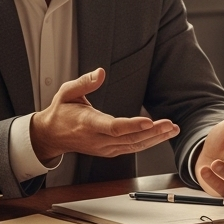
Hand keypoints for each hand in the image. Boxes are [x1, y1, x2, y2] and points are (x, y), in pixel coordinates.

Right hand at [30, 68, 179, 161]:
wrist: (51, 136)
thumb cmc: (61, 112)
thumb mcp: (67, 92)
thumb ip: (84, 82)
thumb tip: (100, 72)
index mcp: (87, 123)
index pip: (112, 127)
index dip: (131, 126)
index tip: (149, 122)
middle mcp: (97, 139)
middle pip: (128, 138)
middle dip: (152, 132)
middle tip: (170, 125)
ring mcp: (104, 148)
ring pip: (133, 146)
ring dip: (155, 139)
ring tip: (172, 130)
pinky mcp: (109, 151)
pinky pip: (131, 148)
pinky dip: (147, 143)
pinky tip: (160, 136)